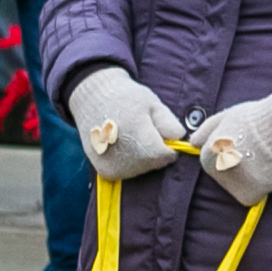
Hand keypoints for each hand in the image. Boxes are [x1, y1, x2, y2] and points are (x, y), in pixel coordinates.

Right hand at [64, 65, 184, 181]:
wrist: (92, 99)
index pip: (166, 156)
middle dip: (154, 151)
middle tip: (140, 131)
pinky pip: (127, 172)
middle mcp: (126, 161)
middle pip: (154, 164)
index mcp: (141, 143)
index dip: (168, 145)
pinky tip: (120, 146)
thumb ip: (169, 123)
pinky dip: (128, 162)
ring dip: (142, 157)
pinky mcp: (105, 172)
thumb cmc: (126, 98)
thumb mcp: (153, 104)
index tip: (158, 131)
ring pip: (141, 169)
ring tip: (129, 137)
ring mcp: (114, 168)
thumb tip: (179, 138)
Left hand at [196, 91, 271, 207]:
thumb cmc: (255, 117)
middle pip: (224, 177)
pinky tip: (268, 173)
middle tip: (256, 154)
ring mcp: (232, 182)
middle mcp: (216, 171)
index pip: (212, 164)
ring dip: (249, 179)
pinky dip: (260, 189)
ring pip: (238, 188)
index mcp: (207, 155)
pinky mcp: (251, 191)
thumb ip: (205, 131)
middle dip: (238, 169)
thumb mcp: (224, 118)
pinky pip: (252, 197)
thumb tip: (192, 143)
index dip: (229, 155)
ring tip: (264, 162)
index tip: (244, 146)